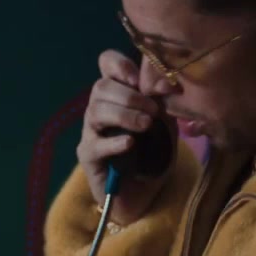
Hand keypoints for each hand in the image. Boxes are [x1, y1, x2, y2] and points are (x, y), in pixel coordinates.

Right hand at [78, 50, 166, 216]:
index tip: (138, 79)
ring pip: (96, 111)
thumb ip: (163, 101)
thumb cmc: (154, 153)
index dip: (118, 64)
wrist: (146, 192)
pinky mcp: (88, 156)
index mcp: (117, 93)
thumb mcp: (167, 122)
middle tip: (152, 111)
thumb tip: (164, 84)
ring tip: (146, 126)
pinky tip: (130, 143)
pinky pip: (95, 144)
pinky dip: (114, 142)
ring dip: (124, 115)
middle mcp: (99, 108)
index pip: (106, 63)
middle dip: (128, 96)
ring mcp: (91, 132)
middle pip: (100, 87)